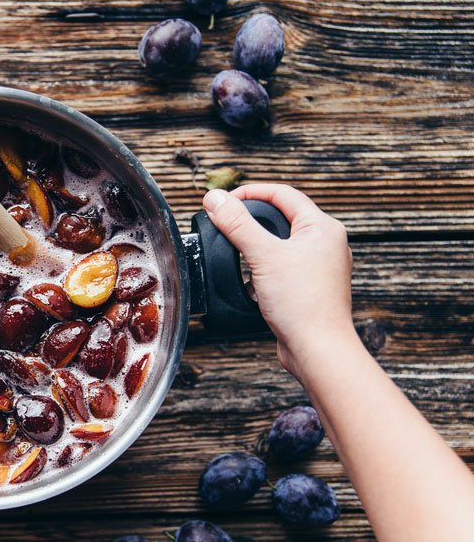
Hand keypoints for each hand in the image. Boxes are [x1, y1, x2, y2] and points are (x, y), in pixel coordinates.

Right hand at [201, 184, 355, 378]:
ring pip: (280, 246)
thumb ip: (237, 224)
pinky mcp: (309, 289)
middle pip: (281, 218)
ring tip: (241, 258)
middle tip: (227, 225)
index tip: (224, 201)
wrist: (317, 349)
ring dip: (256, 251)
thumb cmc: (303, 304)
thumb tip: (215, 199)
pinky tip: (254, 286)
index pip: (283, 194)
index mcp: (323, 227)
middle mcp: (326, 244)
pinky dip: (263, 274)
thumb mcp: (263, 256)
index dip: (250, 193)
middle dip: (252, 222)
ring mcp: (319, 268)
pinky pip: (281, 270)